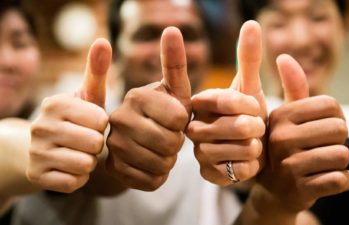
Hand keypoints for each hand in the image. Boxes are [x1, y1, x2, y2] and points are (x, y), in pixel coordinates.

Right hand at [26, 39, 110, 192]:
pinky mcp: (36, 177)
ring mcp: (36, 153)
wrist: (40, 146)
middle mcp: (40, 127)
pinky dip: (78, 177)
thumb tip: (103, 40)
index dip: (102, 125)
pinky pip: (75, 182)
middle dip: (96, 144)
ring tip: (78, 152)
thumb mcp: (86, 94)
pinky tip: (69, 167)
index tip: (91, 123)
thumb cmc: (75, 117)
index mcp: (54, 103)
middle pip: (94, 143)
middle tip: (85, 140)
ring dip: (89, 161)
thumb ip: (96, 70)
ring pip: (85, 164)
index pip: (101, 121)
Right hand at [106, 27, 190, 190]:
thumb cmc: (163, 112)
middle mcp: (119, 118)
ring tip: (161, 150)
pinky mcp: (113, 170)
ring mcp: (112, 146)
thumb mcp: (174, 90)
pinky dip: (159, 176)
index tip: (176, 119)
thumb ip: (174, 62)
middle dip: (178, 143)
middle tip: (169, 137)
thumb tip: (172, 29)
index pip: (179, 118)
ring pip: (162, 164)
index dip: (184, 123)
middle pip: (171, 142)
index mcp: (137, 95)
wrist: (136, 140)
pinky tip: (151, 164)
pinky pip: (152, 181)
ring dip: (169, 160)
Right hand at [187, 21, 266, 185]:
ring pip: (237, 151)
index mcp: (199, 102)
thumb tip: (252, 23)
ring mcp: (195, 152)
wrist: (239, 153)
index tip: (257, 109)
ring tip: (251, 146)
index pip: (228, 99)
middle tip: (256, 129)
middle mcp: (191, 126)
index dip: (250, 105)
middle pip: (237, 127)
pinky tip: (244, 163)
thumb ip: (247, 58)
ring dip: (253, 149)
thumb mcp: (247, 87)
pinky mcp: (204, 174)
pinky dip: (247, 168)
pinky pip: (234, 173)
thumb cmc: (244, 116)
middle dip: (256, 129)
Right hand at [259, 54, 348, 213]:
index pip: (330, 105)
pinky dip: (342, 180)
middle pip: (339, 129)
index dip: (335, 116)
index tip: (322, 127)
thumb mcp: (285, 117)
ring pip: (343, 156)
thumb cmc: (284, 147)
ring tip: (322, 163)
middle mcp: (280, 139)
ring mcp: (289, 166)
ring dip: (340, 161)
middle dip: (338, 140)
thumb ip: (292, 87)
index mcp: (279, 116)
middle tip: (322, 147)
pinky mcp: (300, 190)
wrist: (273, 190)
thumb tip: (284, 56)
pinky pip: (342, 180)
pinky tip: (326, 179)